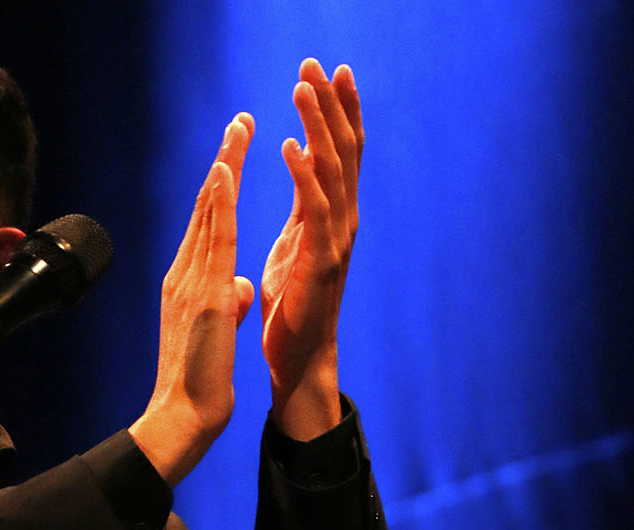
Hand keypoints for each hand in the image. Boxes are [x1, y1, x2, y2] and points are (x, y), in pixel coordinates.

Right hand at [130, 115, 256, 485]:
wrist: (183, 417)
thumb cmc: (200, 383)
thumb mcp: (218, 331)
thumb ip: (226, 302)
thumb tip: (237, 289)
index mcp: (190, 284)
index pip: (208, 226)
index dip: (222, 187)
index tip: (234, 153)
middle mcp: (184, 275)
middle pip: (205, 209)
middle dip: (223, 162)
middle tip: (239, 122)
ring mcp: (191, 283)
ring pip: (208, 215)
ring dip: (223, 167)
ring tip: (238, 129)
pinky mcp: (203, 296)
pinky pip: (213, 242)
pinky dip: (218, 205)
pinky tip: (224, 173)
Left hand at [261, 59, 363, 438]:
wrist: (295, 362)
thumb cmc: (290, 311)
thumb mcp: (293, 249)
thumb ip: (302, 212)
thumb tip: (303, 170)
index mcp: (331, 217)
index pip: (340, 152)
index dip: (337, 110)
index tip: (328, 70)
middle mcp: (342, 222)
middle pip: (343, 149)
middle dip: (330, 104)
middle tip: (315, 62)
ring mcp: (335, 241)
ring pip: (332, 170)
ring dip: (317, 126)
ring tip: (302, 88)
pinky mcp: (320, 263)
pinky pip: (314, 211)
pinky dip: (304, 176)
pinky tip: (290, 147)